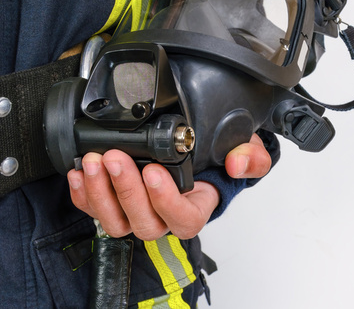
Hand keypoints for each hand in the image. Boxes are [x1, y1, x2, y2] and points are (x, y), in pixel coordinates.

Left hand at [67, 133, 271, 239]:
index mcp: (196, 208)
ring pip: (115, 221)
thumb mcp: (248, 150)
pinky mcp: (115, 205)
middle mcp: (164, 218)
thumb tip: (238, 163)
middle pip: (143, 222)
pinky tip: (80, 171)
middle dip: (126, 190)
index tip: (154, 172)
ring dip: (101, 192)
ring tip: (95, 161)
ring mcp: (138, 214)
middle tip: (117, 158)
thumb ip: (253, 157)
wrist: (199, 156)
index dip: (166, 200)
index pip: (183, 219)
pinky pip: (95, 209)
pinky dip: (84, 193)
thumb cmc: (220, 158)